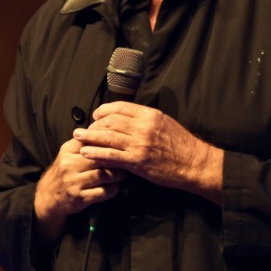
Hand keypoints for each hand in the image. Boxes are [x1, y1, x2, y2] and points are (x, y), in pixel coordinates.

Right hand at [33, 136, 119, 242]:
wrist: (48, 196)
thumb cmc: (64, 172)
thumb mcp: (68, 154)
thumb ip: (84, 143)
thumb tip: (106, 131)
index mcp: (68, 150)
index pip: (92, 141)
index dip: (109, 142)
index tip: (120, 144)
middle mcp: (69, 165)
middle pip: (101, 158)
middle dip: (116, 159)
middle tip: (125, 160)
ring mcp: (74, 182)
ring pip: (105, 175)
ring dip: (118, 175)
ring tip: (121, 174)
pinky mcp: (80, 198)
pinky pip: (104, 192)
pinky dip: (113, 189)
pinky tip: (114, 186)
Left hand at [73, 102, 223, 201]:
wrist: (194, 164)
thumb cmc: (181, 145)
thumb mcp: (165, 123)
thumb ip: (146, 119)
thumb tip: (128, 117)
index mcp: (150, 115)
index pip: (120, 107)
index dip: (104, 110)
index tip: (96, 115)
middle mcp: (143, 127)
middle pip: (110, 121)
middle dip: (94, 125)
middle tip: (85, 130)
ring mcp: (139, 144)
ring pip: (107, 137)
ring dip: (89, 137)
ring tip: (77, 137)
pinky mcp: (136, 161)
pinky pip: (110, 155)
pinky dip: (95, 153)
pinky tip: (86, 152)